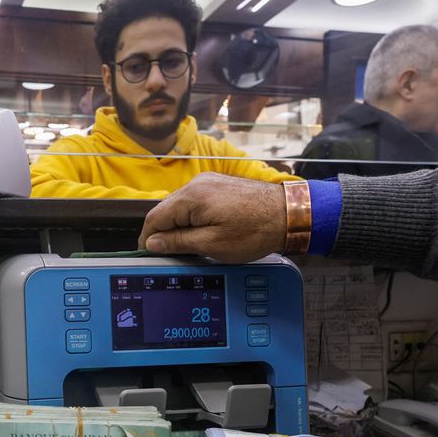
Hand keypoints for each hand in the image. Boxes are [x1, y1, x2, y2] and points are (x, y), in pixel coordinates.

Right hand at [138, 173, 285, 262]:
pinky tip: (203, 232)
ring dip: (180, 226)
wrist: (289, 214)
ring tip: (190, 246)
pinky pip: (195, 202)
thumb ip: (178, 242)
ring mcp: (209, 182)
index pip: (154, 218)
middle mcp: (196, 184)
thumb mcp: (212, 244)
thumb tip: (153, 243)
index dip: (148, 239)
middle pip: (166, 211)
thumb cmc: (255, 230)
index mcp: (190, 197)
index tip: (149, 253)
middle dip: (165, 233)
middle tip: (171, 254)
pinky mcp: (219, 185)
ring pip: (180, 207)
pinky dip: (193, 218)